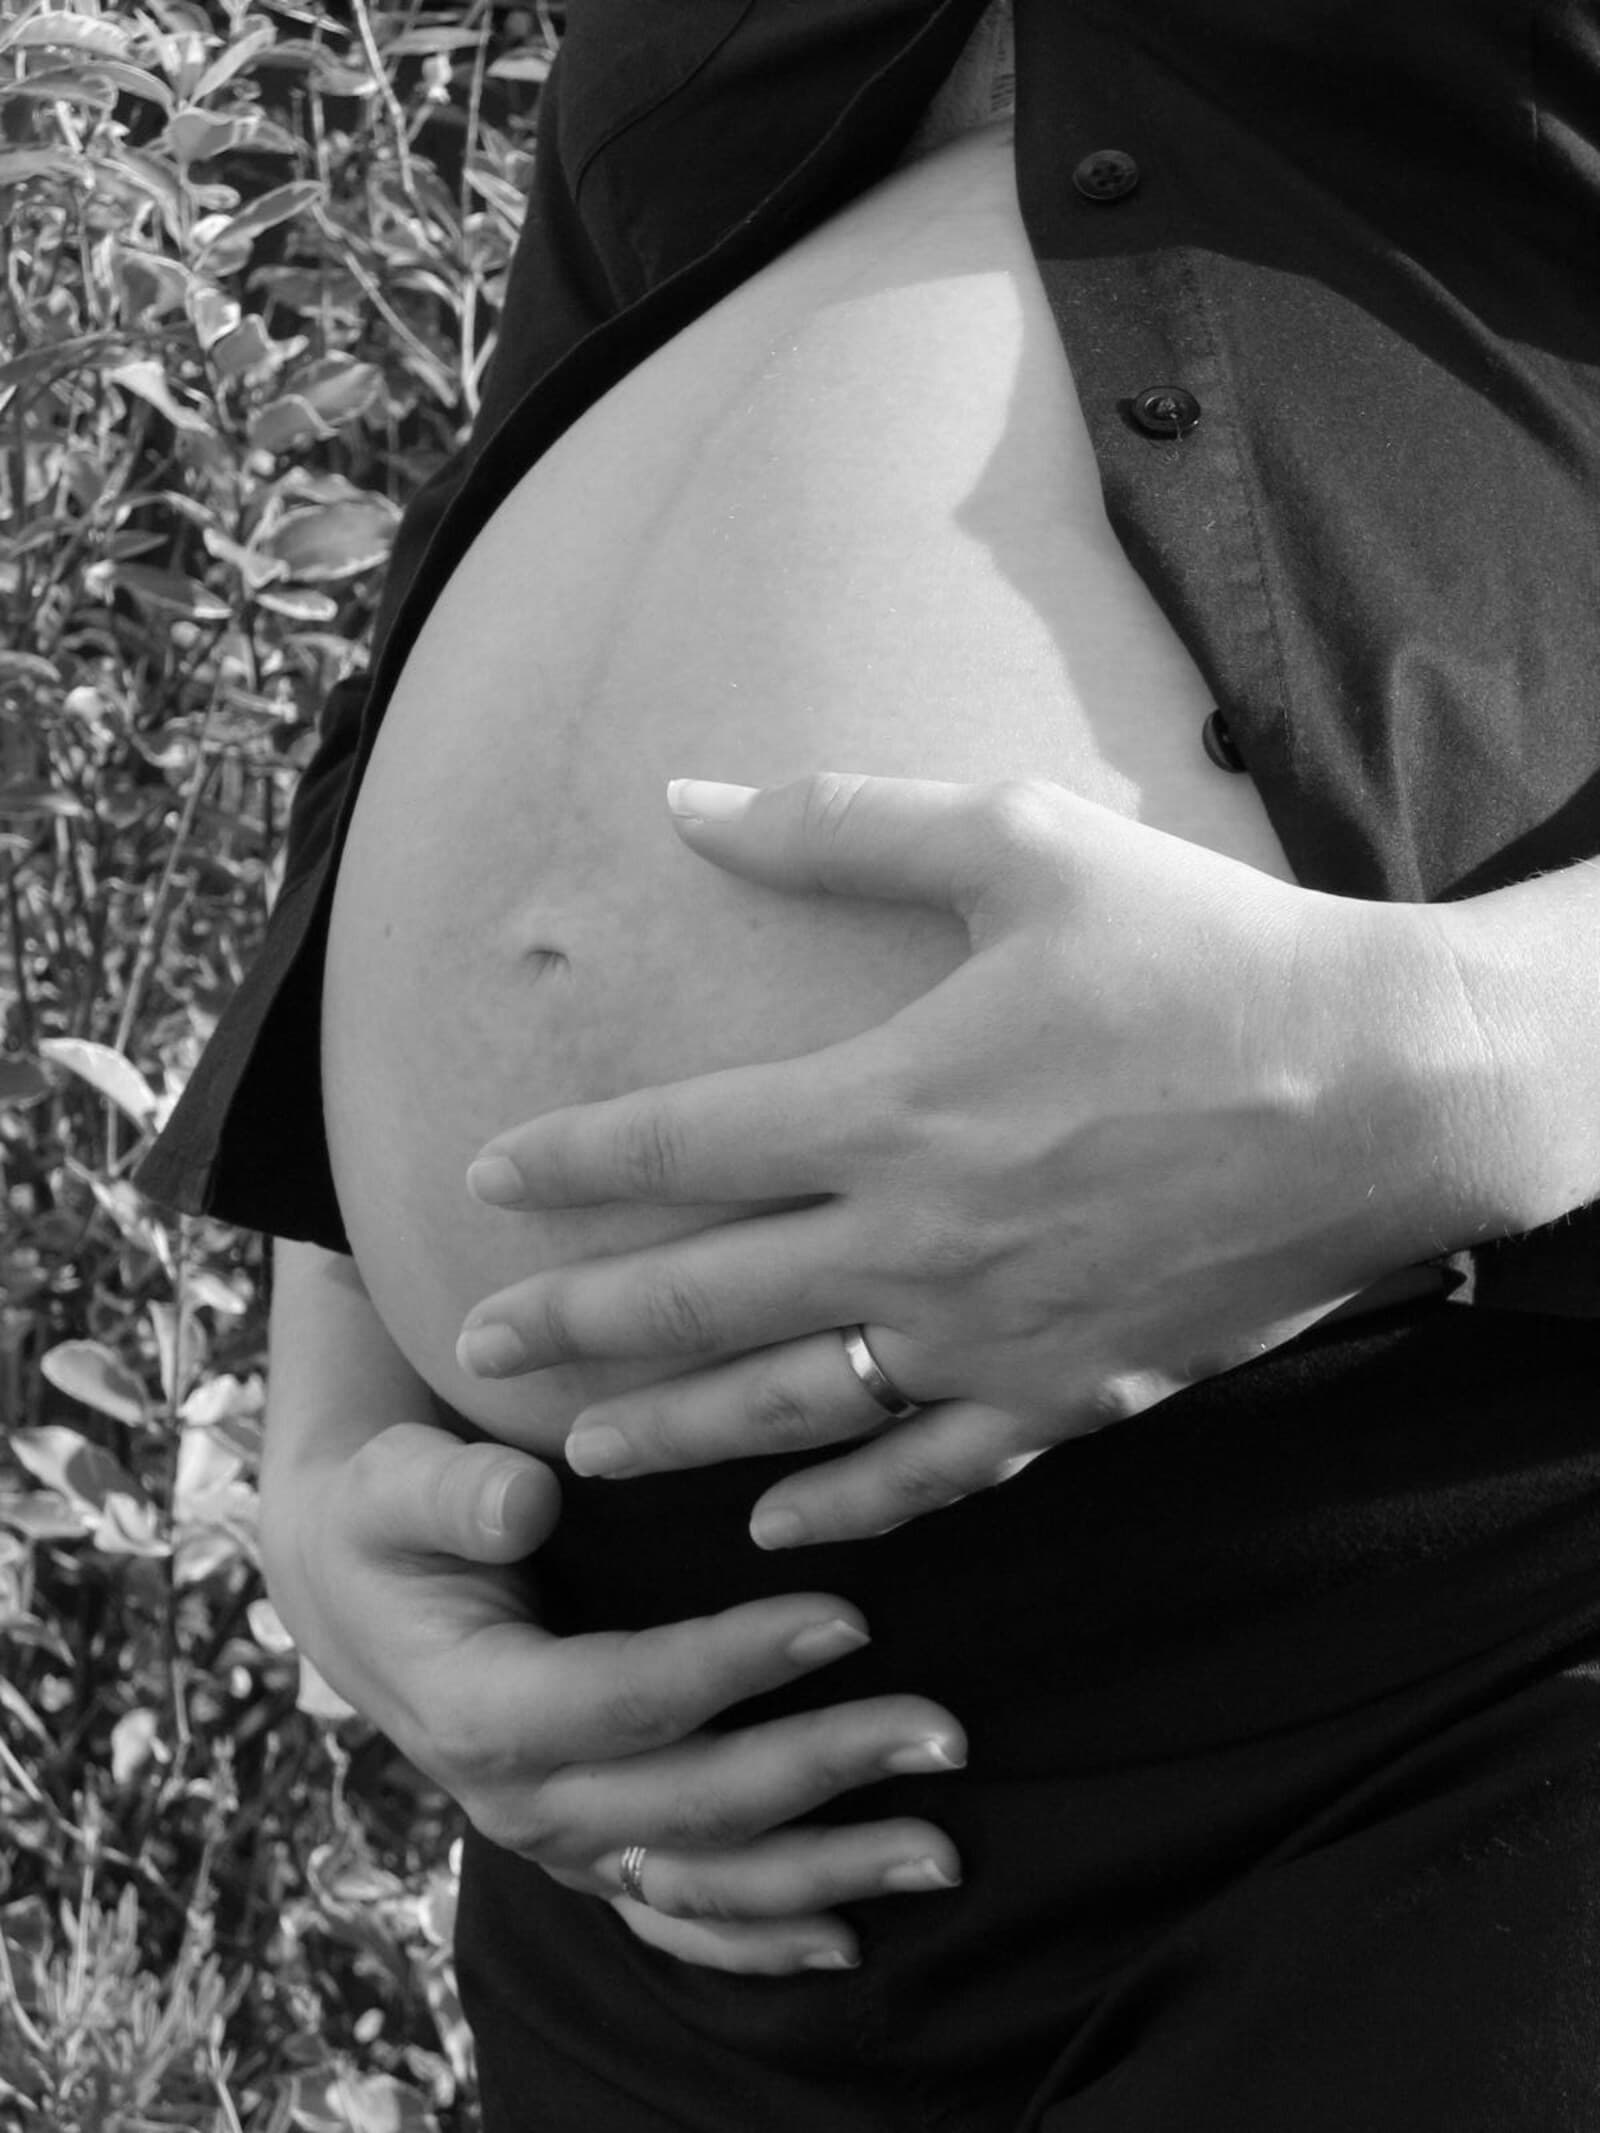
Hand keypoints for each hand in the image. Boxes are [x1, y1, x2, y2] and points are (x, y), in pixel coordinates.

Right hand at [258, 1413, 963, 1973]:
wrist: (354, 1590)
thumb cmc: (387, 1518)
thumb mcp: (390, 1484)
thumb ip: (449, 1489)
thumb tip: (527, 1497)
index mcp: (480, 1706)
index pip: (629, 1697)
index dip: (736, 1664)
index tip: (846, 1617)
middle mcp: (523, 1800)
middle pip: (692, 1803)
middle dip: (825, 1770)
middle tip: (945, 1733)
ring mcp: (559, 1840)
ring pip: (701, 1884)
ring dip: (826, 1874)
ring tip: (940, 1852)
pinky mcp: (584, 1852)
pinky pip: (674, 1916)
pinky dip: (759, 1941)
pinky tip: (848, 1934)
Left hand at [456, 775, 1505, 1544]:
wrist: (1390, 1088)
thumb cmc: (1206, 955)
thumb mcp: (1023, 844)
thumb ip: (842, 825)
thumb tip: (683, 801)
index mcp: (890, 1103)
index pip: (677, 1145)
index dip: (569, 1162)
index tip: (482, 1181)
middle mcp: (917, 1242)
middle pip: (698, 1299)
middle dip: (574, 1324)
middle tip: (477, 1348)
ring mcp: (992, 1337)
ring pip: (789, 1409)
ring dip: (671, 1430)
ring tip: (578, 1449)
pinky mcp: (1072, 1395)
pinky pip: (931, 1471)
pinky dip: (844, 1503)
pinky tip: (777, 1525)